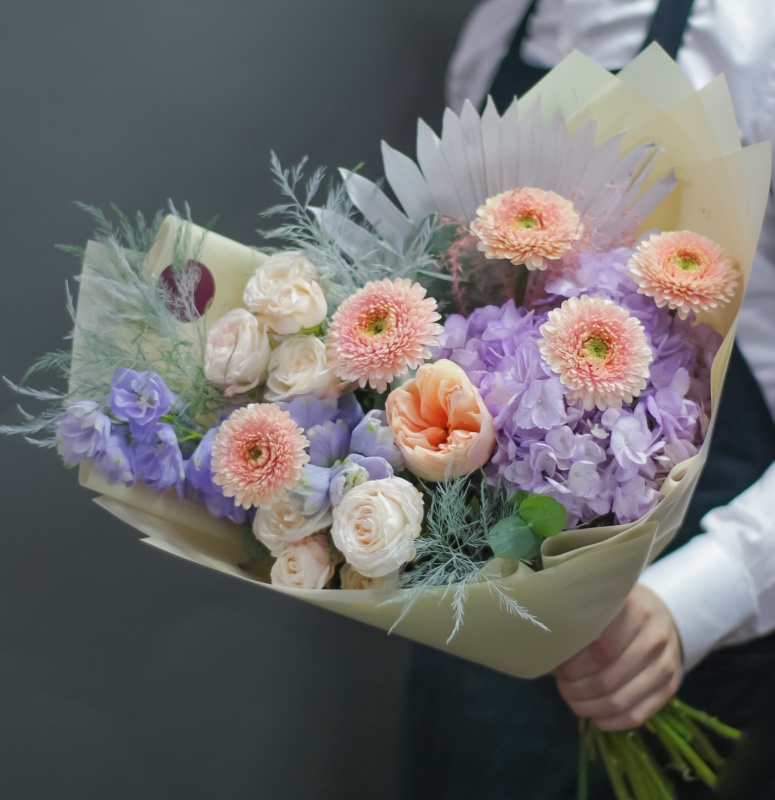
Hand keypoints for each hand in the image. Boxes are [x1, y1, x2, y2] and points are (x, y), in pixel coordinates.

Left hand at [552, 584, 682, 730]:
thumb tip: (544, 651)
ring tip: (572, 698)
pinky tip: (593, 714)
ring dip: (589, 707)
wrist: (662, 616)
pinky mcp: (670, 687)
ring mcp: (666, 665)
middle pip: (607, 679)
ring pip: (621, 701)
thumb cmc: (619, 610)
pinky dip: (609, 721)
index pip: (599, 650)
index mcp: (635, 611)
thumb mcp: (601, 604)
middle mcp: (655, 638)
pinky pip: (637, 715)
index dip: (573, 666)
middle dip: (576, 688)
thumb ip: (579, 622)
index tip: (556, 666)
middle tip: (561, 685)